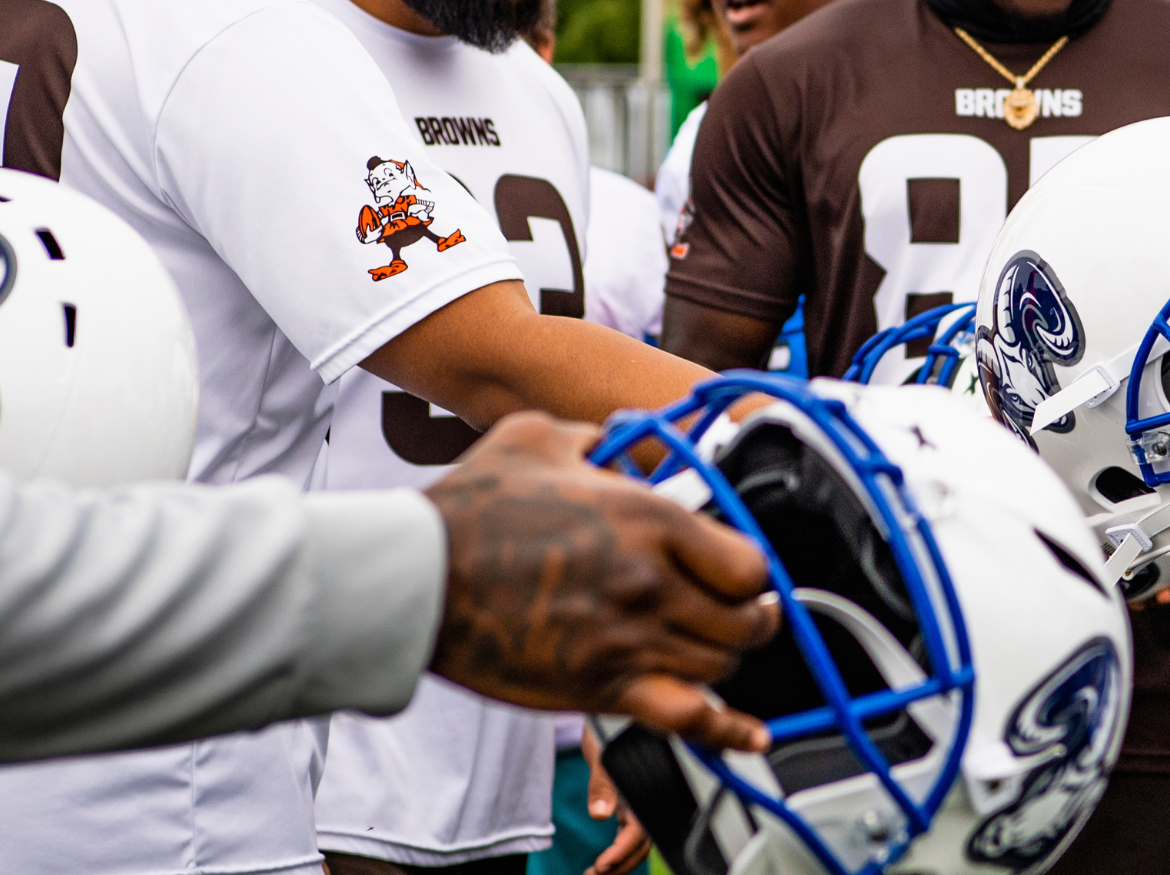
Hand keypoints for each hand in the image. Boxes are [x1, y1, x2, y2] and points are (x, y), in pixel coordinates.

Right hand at [425, 411, 781, 750]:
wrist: (416, 580)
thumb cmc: (469, 510)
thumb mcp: (537, 438)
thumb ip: (590, 437)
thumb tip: (607, 442)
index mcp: (650, 521)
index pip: (749, 563)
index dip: (753, 573)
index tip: (741, 573)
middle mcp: (652, 583)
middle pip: (745, 620)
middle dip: (753, 619)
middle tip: (746, 614)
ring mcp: (630, 640)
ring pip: (720, 666)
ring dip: (726, 659)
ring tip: (718, 649)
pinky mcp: (600, 687)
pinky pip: (688, 718)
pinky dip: (727, 729)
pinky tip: (752, 732)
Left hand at [581, 723, 651, 874]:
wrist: (612, 707)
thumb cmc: (608, 724)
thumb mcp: (601, 752)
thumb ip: (602, 784)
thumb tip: (599, 813)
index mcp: (645, 788)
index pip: (639, 833)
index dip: (622, 853)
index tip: (601, 866)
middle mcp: (647, 797)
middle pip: (642, 844)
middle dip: (620, 865)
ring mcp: (640, 799)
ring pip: (638, 841)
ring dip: (619, 861)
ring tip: (595, 874)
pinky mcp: (631, 798)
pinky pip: (631, 831)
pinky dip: (619, 848)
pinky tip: (604, 858)